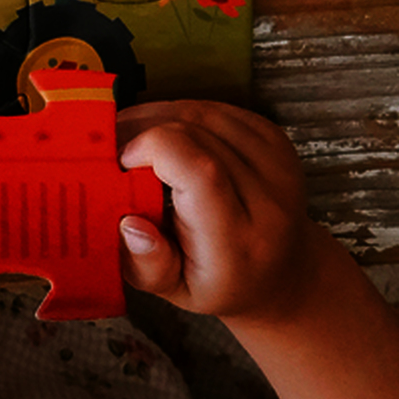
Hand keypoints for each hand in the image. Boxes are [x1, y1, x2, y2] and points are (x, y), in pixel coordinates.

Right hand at [116, 100, 325, 325]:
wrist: (280, 270)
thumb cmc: (221, 281)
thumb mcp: (176, 290)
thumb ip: (148, 265)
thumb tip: (130, 224)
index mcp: (239, 241)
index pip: (200, 171)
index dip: (153, 148)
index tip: (123, 163)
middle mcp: (268, 199)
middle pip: (197, 132)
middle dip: (146, 129)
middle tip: (118, 149)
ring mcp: (278, 164)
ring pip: (204, 112)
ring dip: (160, 116)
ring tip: (136, 139)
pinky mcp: (276, 140)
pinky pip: (217, 108)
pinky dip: (183, 113)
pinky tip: (168, 135)